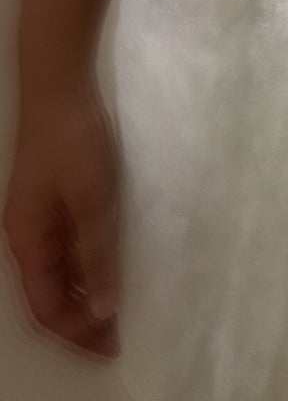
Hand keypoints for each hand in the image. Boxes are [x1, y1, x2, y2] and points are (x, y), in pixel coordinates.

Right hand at [3, 77, 120, 359]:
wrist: (59, 85)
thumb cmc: (73, 140)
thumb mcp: (92, 198)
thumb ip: (97, 253)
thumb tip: (102, 309)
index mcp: (28, 242)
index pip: (47, 309)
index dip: (77, 333)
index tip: (111, 346)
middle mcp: (26, 238)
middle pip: (48, 297)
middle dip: (79, 322)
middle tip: (117, 337)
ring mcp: (37, 219)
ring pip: (55, 276)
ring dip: (83, 297)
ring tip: (116, 312)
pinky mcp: (51, 200)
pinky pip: (64, 251)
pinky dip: (83, 269)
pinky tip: (107, 271)